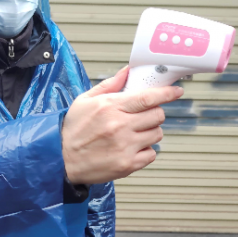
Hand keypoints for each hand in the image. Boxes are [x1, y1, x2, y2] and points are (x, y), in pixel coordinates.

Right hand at [62, 67, 181, 184]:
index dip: (167, 93)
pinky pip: (151, 154)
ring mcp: (125, 146)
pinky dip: (145, 151)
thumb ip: (109, 85)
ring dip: (150, 132)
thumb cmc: (72, 130)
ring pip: (157, 134)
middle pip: (157, 115)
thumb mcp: (85, 101)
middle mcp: (120, 126)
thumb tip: (127, 72)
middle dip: (154, 114)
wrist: (61, 159)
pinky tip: (131, 148)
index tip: (176, 91)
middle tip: (143, 117)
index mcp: (111, 107)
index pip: (148, 97)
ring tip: (134, 134)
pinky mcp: (127, 164)